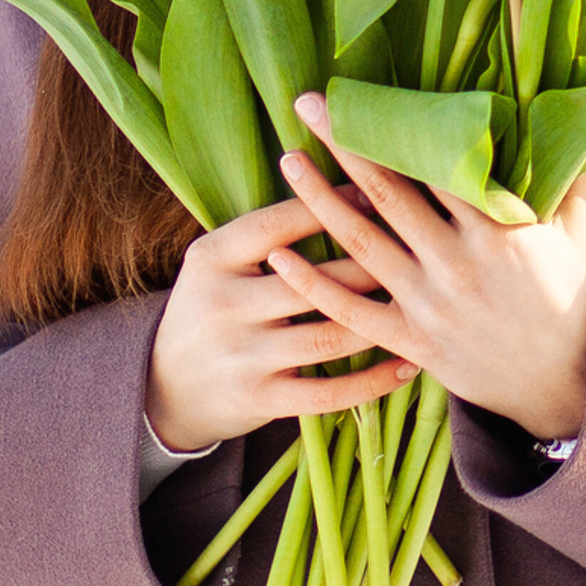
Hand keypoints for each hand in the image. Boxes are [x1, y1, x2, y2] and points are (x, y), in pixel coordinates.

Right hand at [144, 198, 418, 451]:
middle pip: (312, 282)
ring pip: (327, 338)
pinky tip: (407, 365)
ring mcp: (241, 357)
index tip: (375, 192)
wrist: (164, 387)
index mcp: (211, 258)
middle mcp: (223, 306)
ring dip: (380, 322)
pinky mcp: (259, 401)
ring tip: (421, 304)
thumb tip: (347, 185)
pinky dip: (372, 382)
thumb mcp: (218, 261)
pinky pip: (328, 393)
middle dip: (371, 265)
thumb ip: (267, 233)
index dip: (327, 205)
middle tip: (418, 249)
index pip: (276, 225)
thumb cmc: (211, 307)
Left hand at [269, 92, 585, 443]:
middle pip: (388, 192)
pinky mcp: (413, 342)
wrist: (570, 380)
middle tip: (307, 104)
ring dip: (318, 200)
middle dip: (344, 144)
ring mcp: (430, 305)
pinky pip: (351, 313)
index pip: (437, 164)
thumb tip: (557, 114)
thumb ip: (562, 172)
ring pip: (361, 244)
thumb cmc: (573, 294)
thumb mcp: (574, 228)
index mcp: (500, 228)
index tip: (364, 93)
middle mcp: (457, 263)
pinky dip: (313, 285)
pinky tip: (280, 256)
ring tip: (289, 161)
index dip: (397, 126)